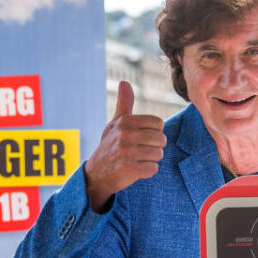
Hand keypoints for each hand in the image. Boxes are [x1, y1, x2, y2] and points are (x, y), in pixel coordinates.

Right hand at [84, 81, 165, 211]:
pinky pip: (153, 169)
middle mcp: (126, 134)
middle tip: (139, 152)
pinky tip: (135, 169)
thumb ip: (124, 104)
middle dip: (154, 148)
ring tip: (136, 160)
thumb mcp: (115, 124)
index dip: (153, 133)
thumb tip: (124, 82)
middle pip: (161, 140)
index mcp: (125, 121)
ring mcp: (127, 152)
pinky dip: (147, 171)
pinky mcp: (130, 169)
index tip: (140, 139)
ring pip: (159, 155)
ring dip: (150, 160)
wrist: (96, 175)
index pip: (158, 124)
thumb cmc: (110, 147)